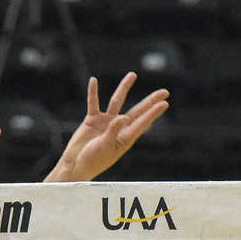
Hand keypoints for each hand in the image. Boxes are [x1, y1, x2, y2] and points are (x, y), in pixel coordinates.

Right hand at [45, 72, 168, 182]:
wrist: (75, 164)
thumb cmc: (93, 160)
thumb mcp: (106, 146)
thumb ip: (114, 131)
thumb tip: (124, 116)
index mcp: (125, 138)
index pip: (142, 122)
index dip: (153, 113)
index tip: (165, 103)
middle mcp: (118, 128)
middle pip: (137, 110)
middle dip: (150, 101)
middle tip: (164, 92)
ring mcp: (105, 123)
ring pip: (117, 101)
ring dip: (124, 88)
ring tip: (132, 75)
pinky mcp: (92, 120)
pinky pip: (93, 103)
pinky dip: (93, 93)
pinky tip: (93, 81)